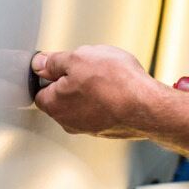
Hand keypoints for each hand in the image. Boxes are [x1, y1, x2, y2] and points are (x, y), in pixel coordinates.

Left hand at [31, 46, 165, 137]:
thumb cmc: (115, 83)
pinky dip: (107, 100)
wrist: (148, 106)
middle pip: (62, 97)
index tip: (61, 64)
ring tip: (107, 78)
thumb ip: (54, 61)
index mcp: (54, 105)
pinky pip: (102, 110)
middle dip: (72, 81)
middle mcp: (68, 122)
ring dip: (92, 90)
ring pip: (84, 103)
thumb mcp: (78, 58)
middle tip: (88, 68)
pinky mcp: (108, 129)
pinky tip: (119, 89)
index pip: (40, 90)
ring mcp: (89, 128)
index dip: (50, 74)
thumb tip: (40, 63)